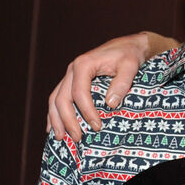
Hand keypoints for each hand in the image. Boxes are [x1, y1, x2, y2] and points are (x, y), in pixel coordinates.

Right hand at [46, 31, 174, 140]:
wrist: (128, 46)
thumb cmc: (129, 55)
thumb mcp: (130, 66)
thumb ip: (121, 83)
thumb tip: (111, 104)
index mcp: (84, 65)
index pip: (79, 92)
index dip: (86, 111)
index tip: (97, 126)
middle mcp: (72, 70)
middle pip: (62, 98)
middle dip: (68, 120)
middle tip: (77, 137)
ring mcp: (70, 75)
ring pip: (55, 99)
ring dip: (56, 119)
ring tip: (60, 138)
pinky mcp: (72, 81)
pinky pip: (58, 97)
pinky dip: (55, 113)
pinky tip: (53, 127)